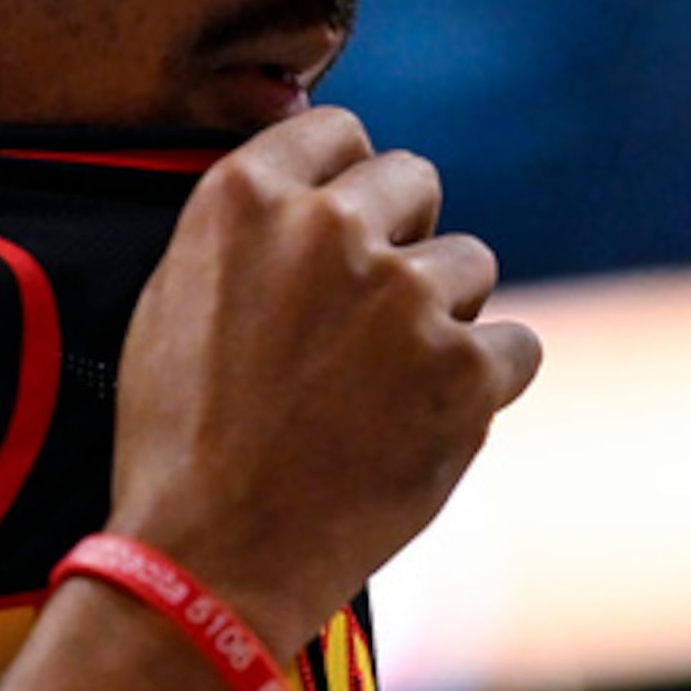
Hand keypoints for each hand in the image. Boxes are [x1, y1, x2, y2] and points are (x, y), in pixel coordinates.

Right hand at [106, 108, 540, 652]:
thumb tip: (321, 186)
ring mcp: (405, 296)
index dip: (350, 179)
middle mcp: (330, 227)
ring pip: (472, 265)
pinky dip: (487, 384)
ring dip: (444, 316)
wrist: (210, 558)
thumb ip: (251, 230)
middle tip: (370, 317)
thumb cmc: (180, 442)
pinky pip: (516, 346)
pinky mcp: (465, 369)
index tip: (350, 225)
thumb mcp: (175, 300)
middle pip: (415, 180)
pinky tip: (431, 423)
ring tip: (385, 389)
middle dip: (405, 236)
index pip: (339, 132)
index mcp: (246, 199)